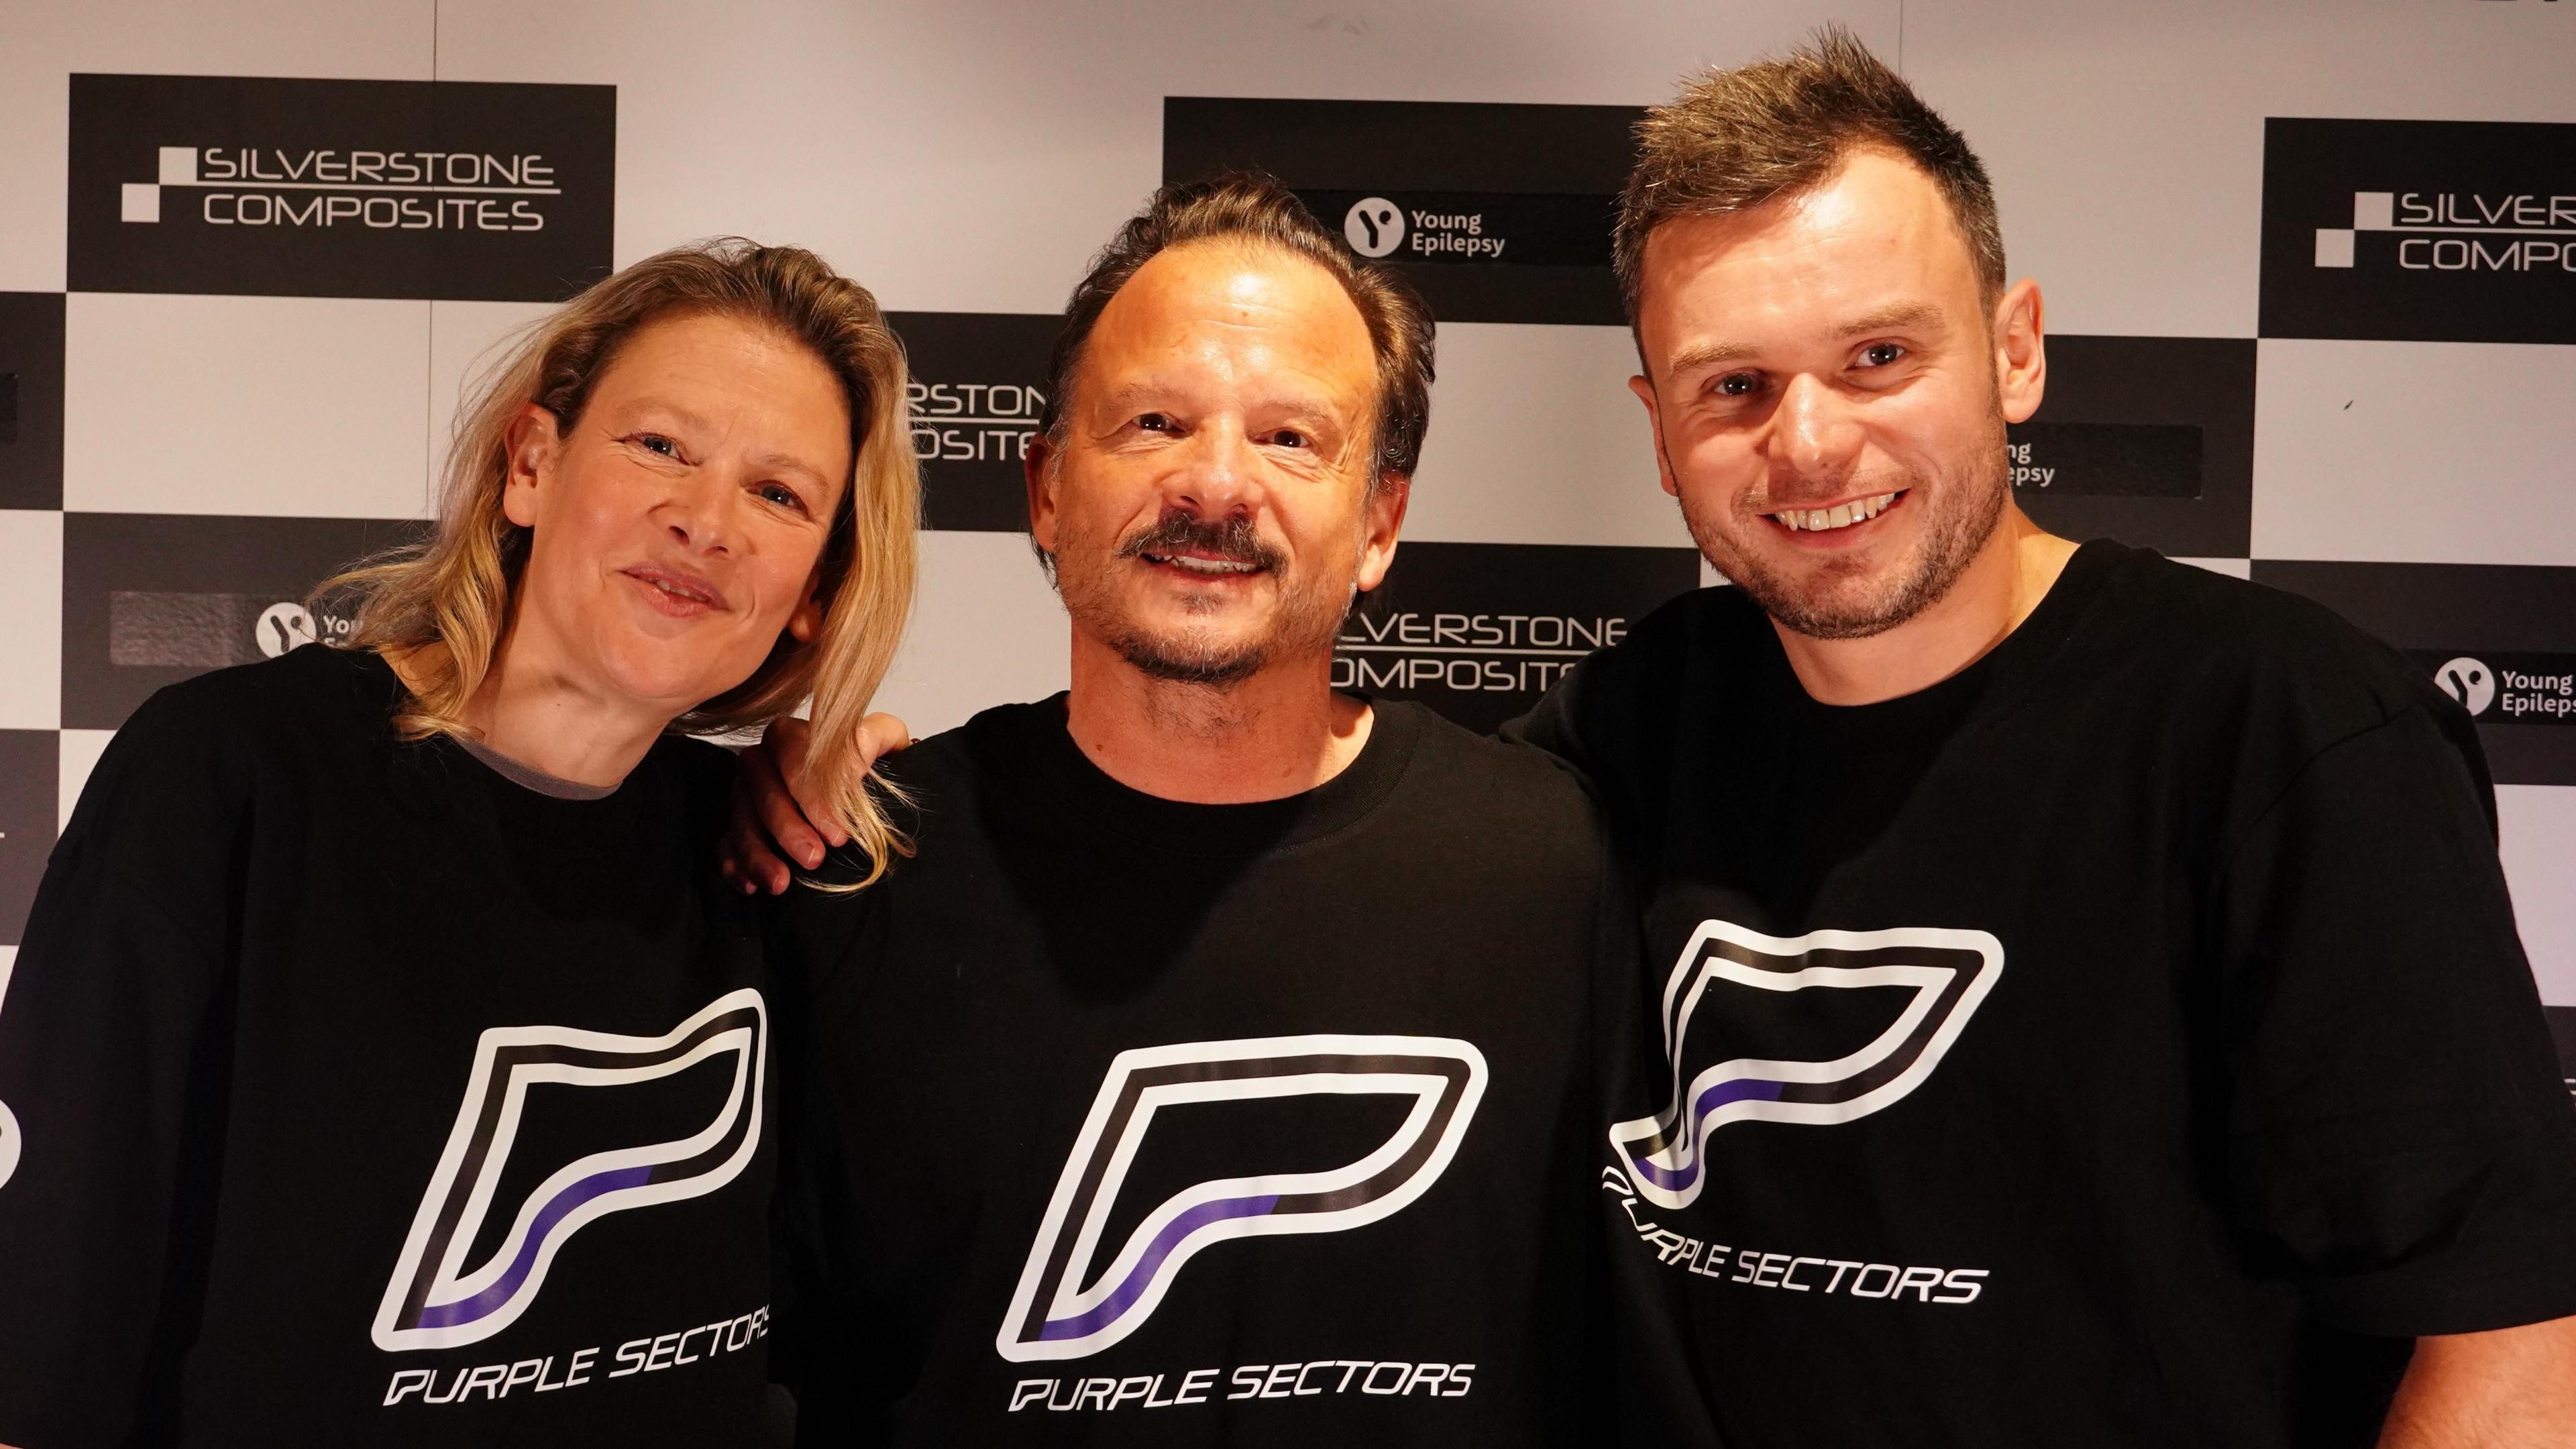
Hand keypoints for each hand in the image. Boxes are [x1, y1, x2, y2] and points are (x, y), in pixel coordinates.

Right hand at [717, 712, 910, 894]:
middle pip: (761, 791)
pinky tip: (751, 886)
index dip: (812, 796)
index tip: (838, 834)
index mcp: (789, 735)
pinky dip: (735, 866)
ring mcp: (744, 795)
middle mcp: (760, 762)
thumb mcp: (883, 739)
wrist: (862, 786)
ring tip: (780, 884)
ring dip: (757, 855)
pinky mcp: (737, 826)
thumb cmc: (869, 761)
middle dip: (785, 828)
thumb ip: (876, 737)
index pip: (791, 755)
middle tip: (814, 859)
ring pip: (741, 822)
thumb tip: (860, 756)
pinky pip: (725, 846)